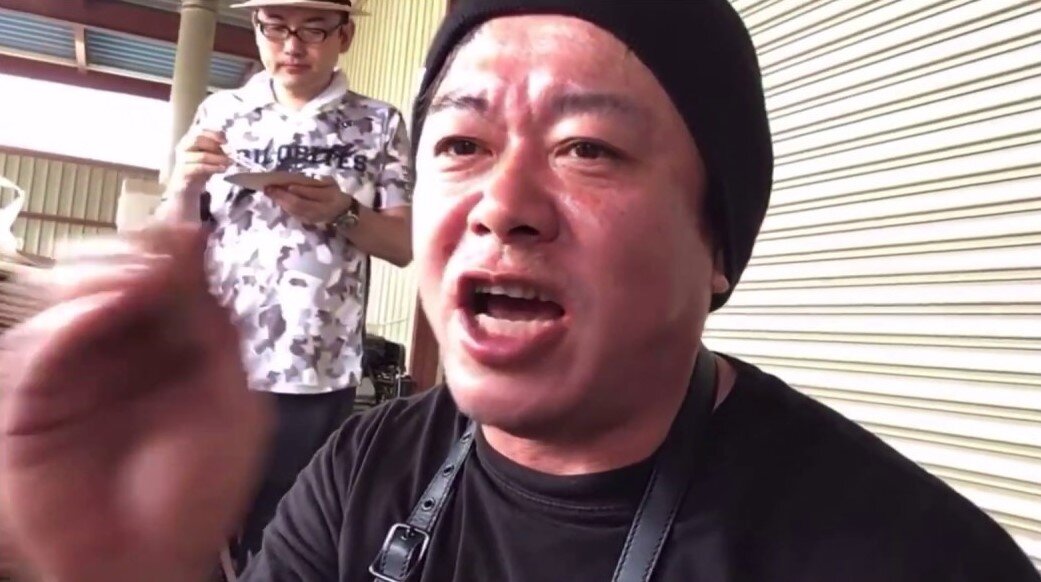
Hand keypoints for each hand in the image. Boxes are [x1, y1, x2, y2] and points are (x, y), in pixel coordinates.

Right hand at [0, 225, 270, 581]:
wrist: (155, 561)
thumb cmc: (197, 494)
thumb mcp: (231, 400)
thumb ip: (215, 327)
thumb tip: (201, 251)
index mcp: (165, 350)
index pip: (157, 280)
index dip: (166, 251)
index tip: (186, 233)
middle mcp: (114, 356)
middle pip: (102, 276)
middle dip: (127, 255)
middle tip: (154, 256)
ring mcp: (70, 379)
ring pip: (59, 300)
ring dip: (94, 278)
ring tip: (131, 281)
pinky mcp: (31, 408)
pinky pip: (34, 352)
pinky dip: (65, 324)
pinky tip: (97, 313)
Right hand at [166, 129, 230, 199]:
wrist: (187, 186)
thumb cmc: (200, 168)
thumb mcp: (210, 155)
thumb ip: (218, 149)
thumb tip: (229, 148)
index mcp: (189, 139)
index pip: (200, 130)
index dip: (213, 133)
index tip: (226, 140)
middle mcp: (183, 146)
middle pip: (197, 139)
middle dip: (215, 145)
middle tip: (229, 152)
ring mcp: (182, 159)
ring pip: (202, 155)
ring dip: (218, 159)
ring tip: (229, 162)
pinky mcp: (183, 171)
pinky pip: (200, 168)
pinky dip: (214, 168)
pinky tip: (222, 169)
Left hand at [265, 176, 352, 224]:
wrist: (342, 213)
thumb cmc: (335, 195)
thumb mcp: (331, 185)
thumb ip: (317, 184)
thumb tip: (297, 184)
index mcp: (326, 200)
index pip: (308, 197)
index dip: (294, 192)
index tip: (282, 185)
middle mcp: (317, 212)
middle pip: (296, 205)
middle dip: (281, 197)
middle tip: (268, 188)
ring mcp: (310, 218)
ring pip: (292, 211)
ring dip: (279, 201)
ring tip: (269, 192)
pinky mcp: (305, 221)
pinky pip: (292, 213)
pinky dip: (283, 206)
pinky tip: (276, 199)